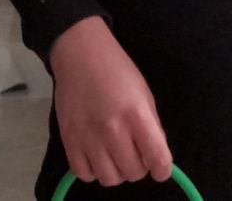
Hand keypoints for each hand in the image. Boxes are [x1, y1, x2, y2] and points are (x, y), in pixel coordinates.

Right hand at [49, 17, 172, 188]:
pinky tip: (95, 154)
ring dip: (116, 170)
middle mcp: (113, 130)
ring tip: (114, 153)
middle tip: (133, 149)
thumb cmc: (116, 69)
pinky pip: (84, 175)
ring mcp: (88, 137)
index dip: (163, 169)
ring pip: (110, 179)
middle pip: (133, 173)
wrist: (80, 53)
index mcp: (136, 115)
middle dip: (138, 165)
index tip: (159, 167)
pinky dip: (93, 170)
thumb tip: (155, 157)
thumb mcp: (144, 93)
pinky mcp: (69, 140)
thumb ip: (152, 127)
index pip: (158, 160)